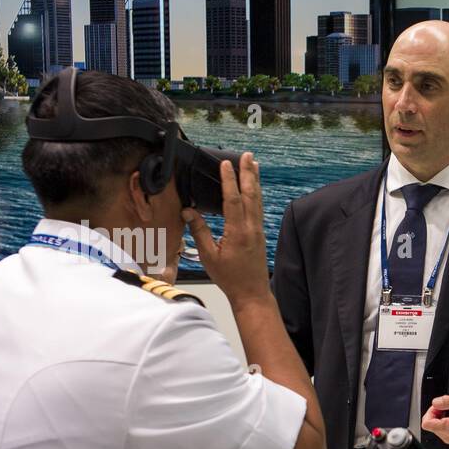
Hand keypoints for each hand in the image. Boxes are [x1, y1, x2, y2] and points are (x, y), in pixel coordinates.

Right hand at [182, 152, 269, 304]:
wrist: (251, 293)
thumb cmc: (230, 278)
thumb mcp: (208, 256)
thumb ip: (199, 232)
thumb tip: (189, 212)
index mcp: (238, 232)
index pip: (232, 199)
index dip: (229, 180)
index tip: (226, 164)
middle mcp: (251, 228)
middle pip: (250, 194)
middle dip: (248, 173)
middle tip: (247, 155)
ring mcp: (258, 230)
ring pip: (257, 200)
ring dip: (254, 181)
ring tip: (254, 164)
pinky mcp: (260, 234)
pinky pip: (258, 208)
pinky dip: (256, 194)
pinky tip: (255, 188)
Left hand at [421, 391, 448, 444]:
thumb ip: (448, 400)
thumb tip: (435, 403)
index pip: (426, 424)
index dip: (431, 412)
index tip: (440, 406)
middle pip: (429, 424)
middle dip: (436, 413)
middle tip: (447, 407)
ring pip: (433, 426)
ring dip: (439, 416)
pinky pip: (438, 428)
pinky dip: (442, 420)